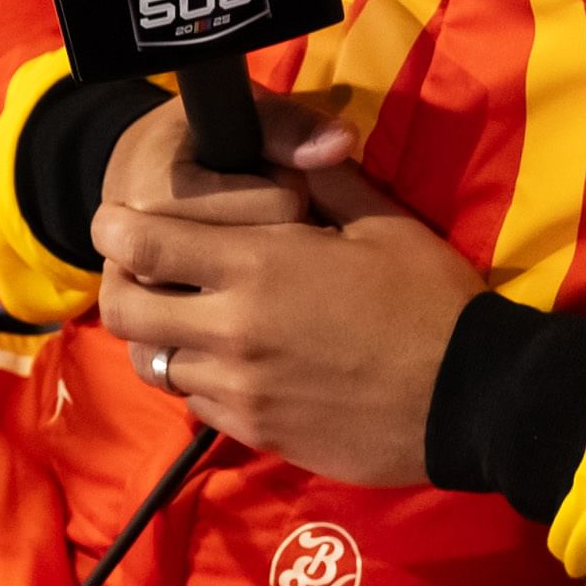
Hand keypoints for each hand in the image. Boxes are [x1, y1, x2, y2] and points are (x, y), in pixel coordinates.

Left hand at [92, 100, 476, 484]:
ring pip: (154, 363)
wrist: (472, 399)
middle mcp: (231, 330)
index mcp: (256, 267)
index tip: (114, 222)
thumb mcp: (382, 223)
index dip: (112, 229)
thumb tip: (290, 153)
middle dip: (119, 286)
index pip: (140, 245)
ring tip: (192, 318)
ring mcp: (239, 389)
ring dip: (162, 337)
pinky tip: (234, 363)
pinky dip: (201, 379)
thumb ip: (322, 182)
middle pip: (124, 312)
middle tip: (144, 273)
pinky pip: (196, 403)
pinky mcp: (257, 432)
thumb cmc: (432, 301)